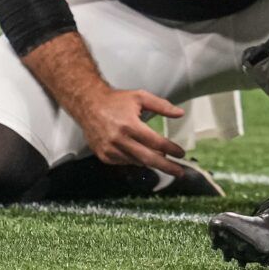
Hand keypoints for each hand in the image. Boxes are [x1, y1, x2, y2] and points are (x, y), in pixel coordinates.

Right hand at [72, 87, 187, 177]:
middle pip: (148, 158)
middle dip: (166, 167)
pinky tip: (140, 153)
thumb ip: (161, 105)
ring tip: (161, 158)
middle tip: (180, 172)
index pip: (156, 142)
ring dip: (151, 162)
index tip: (180, 153)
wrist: (88, 105)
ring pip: (137, 162)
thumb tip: (179, 113)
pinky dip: (136, 160)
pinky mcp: (104, 156)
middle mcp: (119, 140)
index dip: (171, 149)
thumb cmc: (115, 100)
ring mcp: (110, 150)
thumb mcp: (140, 97)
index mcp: (130, 125)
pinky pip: (125, 163)